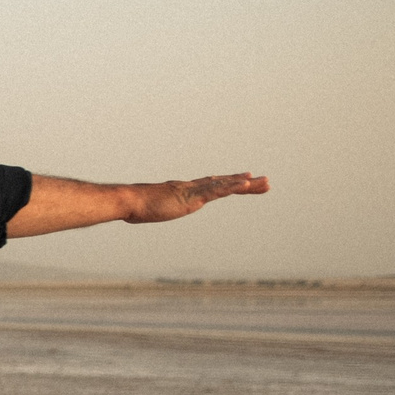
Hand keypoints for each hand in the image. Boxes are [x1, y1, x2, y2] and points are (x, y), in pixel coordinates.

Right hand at [125, 172, 268, 222]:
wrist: (129, 202)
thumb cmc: (134, 207)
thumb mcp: (146, 210)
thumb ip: (147, 209)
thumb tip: (135, 214)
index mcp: (183, 191)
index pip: (211, 186)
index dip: (228, 183)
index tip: (243, 181)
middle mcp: (192, 187)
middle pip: (224, 183)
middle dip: (245, 183)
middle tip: (265, 181)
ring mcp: (194, 191)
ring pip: (226, 185)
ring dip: (247, 184)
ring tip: (265, 182)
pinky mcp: (193, 197)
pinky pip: (217, 191)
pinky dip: (233, 186)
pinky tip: (246, 184)